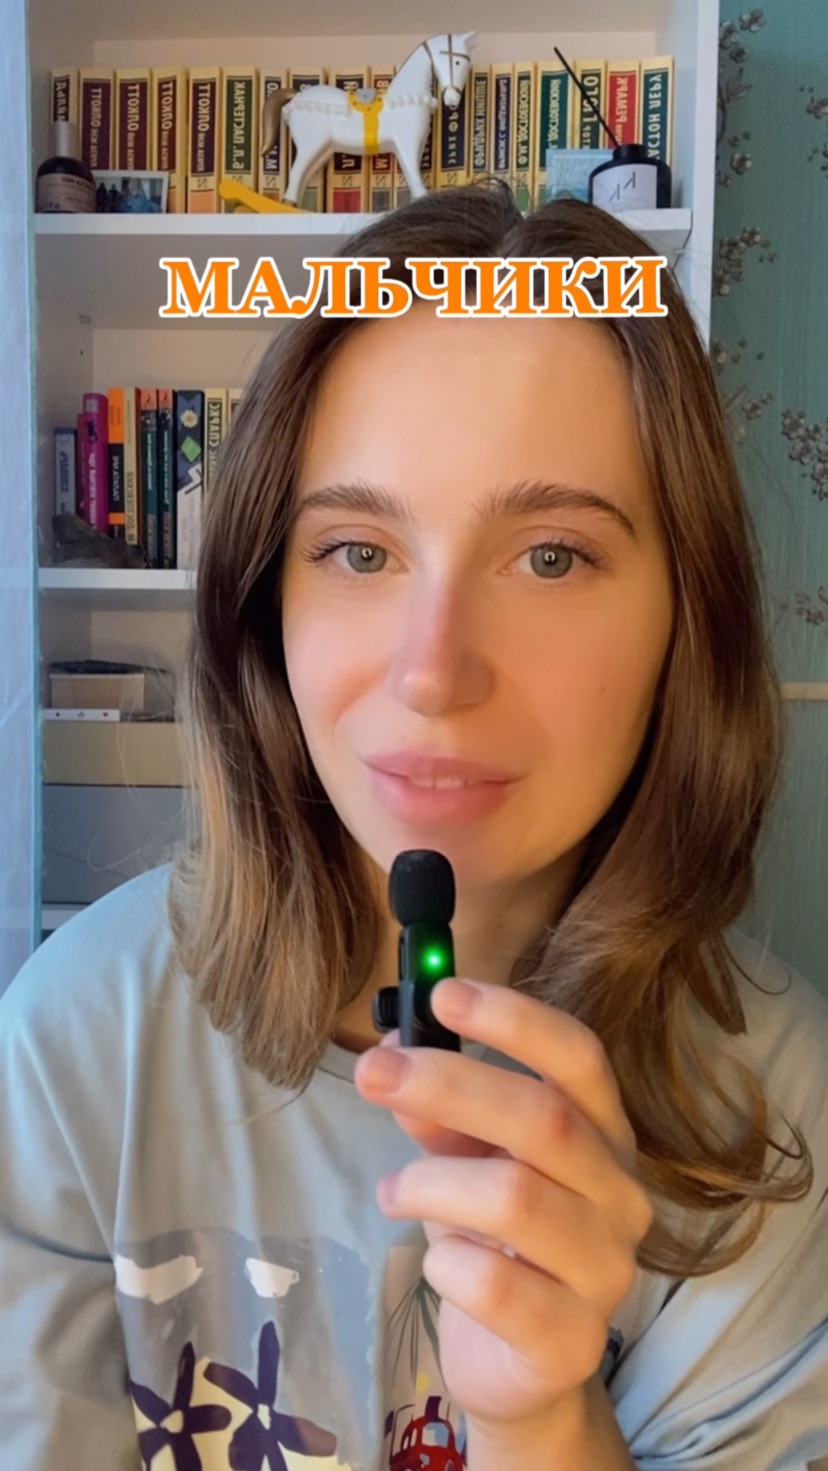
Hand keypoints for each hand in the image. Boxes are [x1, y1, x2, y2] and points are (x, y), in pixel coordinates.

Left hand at [353, 977, 653, 1430]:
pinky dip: (446, 1265)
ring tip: (392, 1193)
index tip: (443, 994)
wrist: (522, 1367)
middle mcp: (621, 1194)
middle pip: (545, 1119)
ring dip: (431, 1185)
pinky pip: (497, 1286)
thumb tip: (393, 1056)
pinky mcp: (572, 1340)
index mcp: (604, 1134)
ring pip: (515, 1198)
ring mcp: (606, 1270)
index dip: (514, 1019)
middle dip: (449, 1084)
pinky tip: (435, 1266)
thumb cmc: (498, 1243)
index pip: (579, 1057)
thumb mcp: (467, 1162)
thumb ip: (442, 1114)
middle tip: (371, 1074)